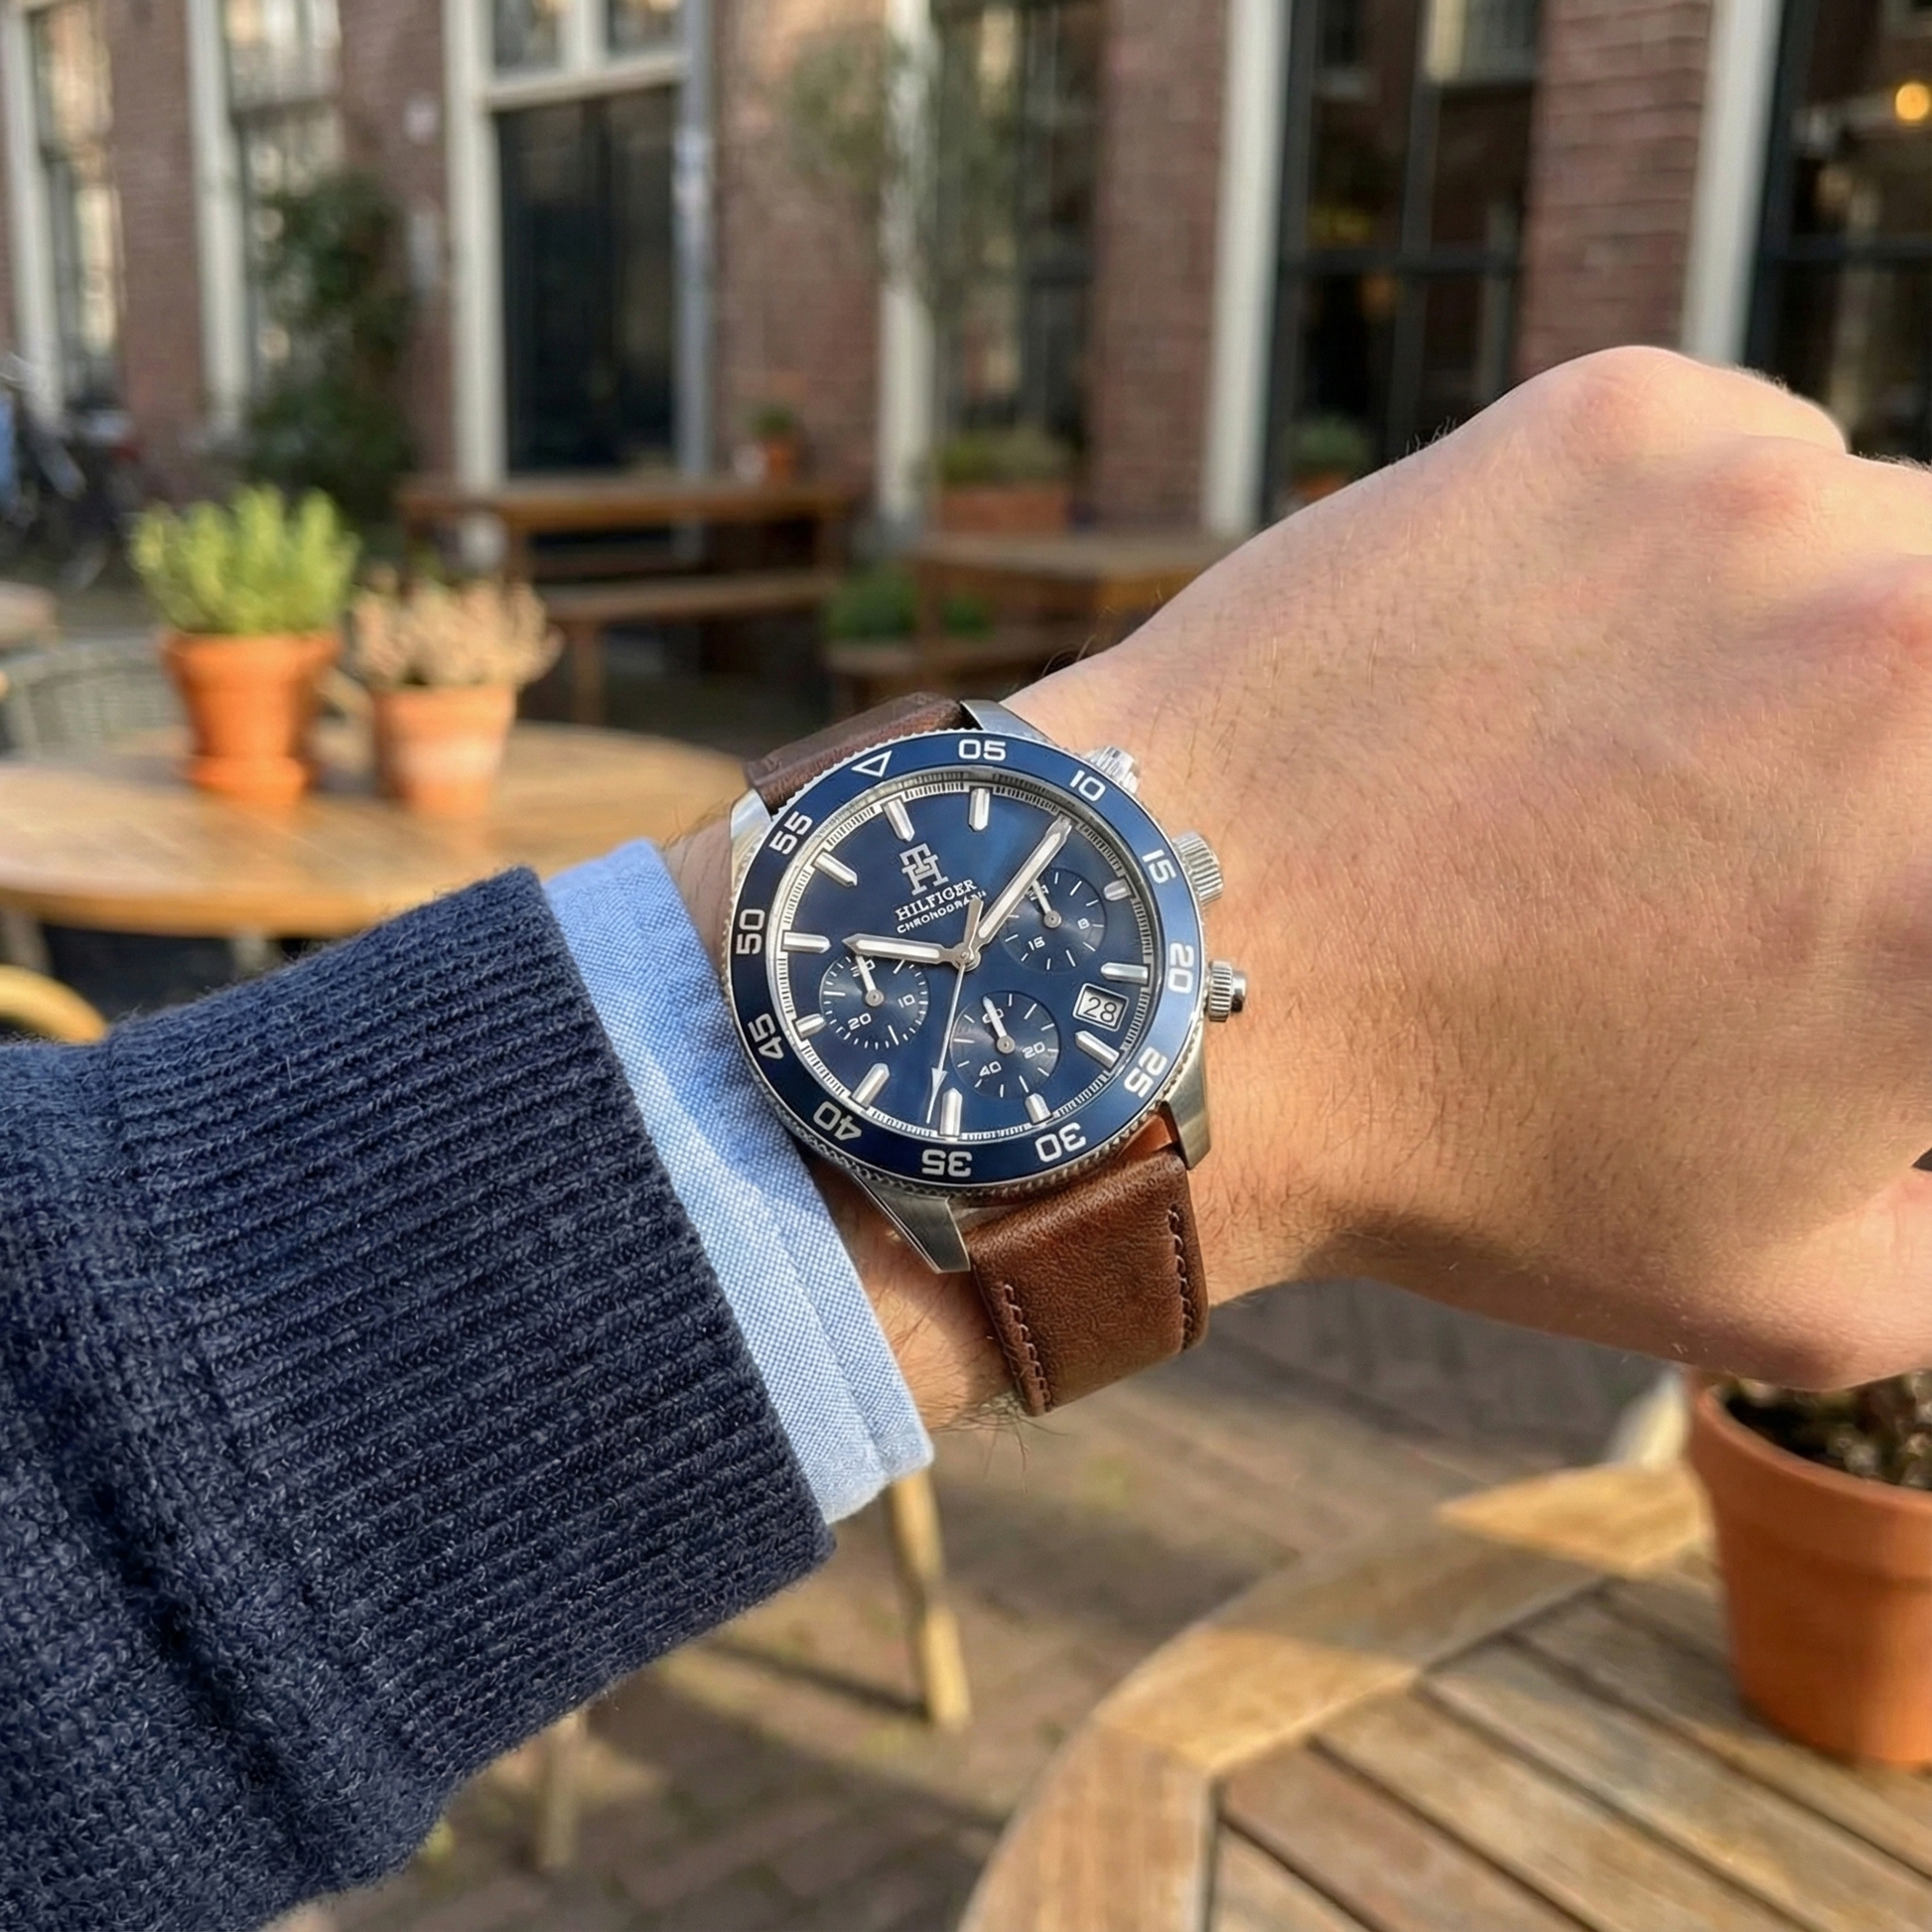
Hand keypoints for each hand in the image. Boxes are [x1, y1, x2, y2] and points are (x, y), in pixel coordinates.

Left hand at [673, 348, 1931, 1419]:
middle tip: (1769, 839)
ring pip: (1897, 544)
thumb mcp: (1782, 1291)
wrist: (1162, 979)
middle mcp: (1922, 651)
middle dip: (1911, 766)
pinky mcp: (1621, 419)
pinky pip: (1750, 460)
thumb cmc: (1457, 1157)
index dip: (1915, 896)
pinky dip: (1701, 553)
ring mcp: (1768, 505)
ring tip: (1645, 766)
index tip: (1857, 911)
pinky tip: (1563, 665)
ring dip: (1829, 647)